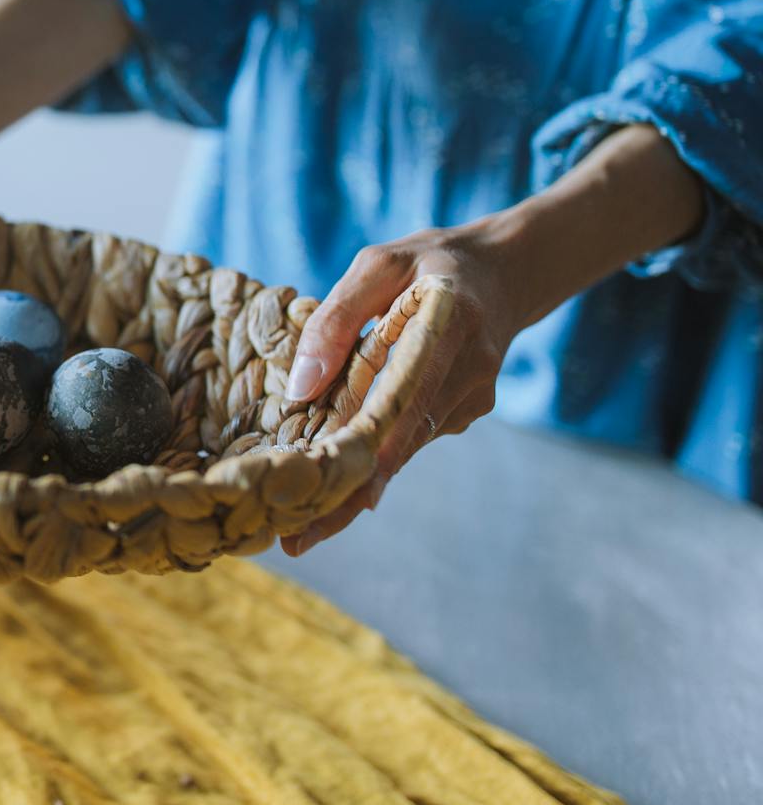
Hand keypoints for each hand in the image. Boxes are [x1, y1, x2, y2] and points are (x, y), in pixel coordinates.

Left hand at [277, 222, 534, 554]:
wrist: (506, 272)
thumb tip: (302, 386)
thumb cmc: (429, 263)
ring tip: (302, 531)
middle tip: (298, 541)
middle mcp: (469, 371)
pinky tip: (331, 484)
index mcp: (449, 323)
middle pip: (401, 442)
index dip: (376, 446)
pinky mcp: (463, 413)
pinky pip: (410, 439)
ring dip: (356, 486)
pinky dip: (373, 459)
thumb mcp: (380, 265)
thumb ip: (337, 317)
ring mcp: (472, 399)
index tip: (343, 493)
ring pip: (404, 450)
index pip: (408, 393)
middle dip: (350, 493)